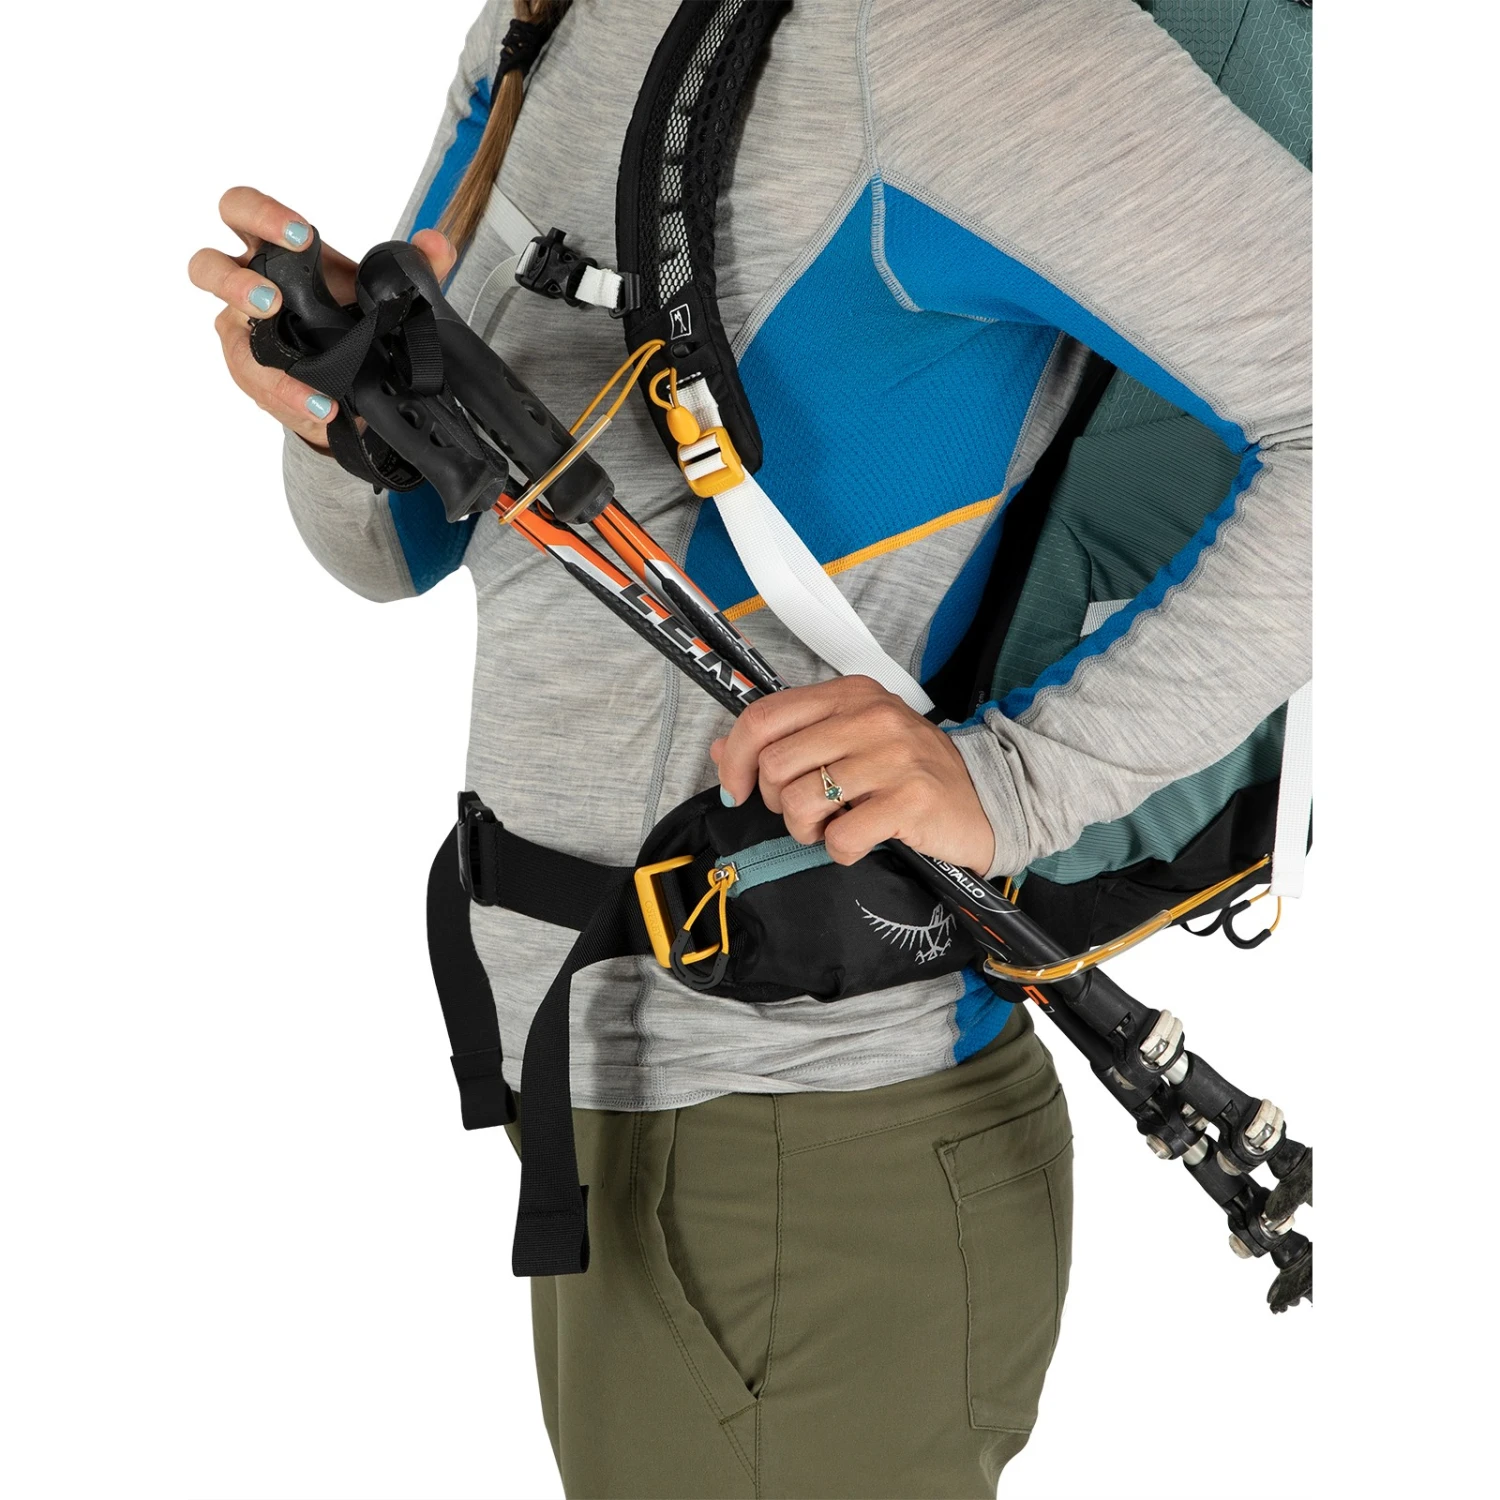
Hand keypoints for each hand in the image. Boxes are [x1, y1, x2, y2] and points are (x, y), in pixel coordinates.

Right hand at [188, 186, 455, 446]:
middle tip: (273, 300)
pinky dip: (292, 397)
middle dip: (236, 281)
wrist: (345, 370)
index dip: (262, 215)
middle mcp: (244, 285)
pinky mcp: (252, 374)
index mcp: (270, 250)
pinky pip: (259, 385)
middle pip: (206, 265)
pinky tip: (322, 407)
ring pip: (225, 334)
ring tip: (300, 370)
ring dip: (258, 354)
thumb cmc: (345, 311)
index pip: (242, 211)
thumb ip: (413, 266)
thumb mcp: (378, 288)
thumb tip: (438, 246)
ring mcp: (241, 331)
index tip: (302, 234)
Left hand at [710, 676, 995, 872]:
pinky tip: (861, 841)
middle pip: (775, 766)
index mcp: (849, 694)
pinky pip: (839, 838)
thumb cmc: (911, 772)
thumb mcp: (851, 739)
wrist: (989, 797)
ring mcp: (892, 757)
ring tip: (835, 826)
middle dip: (777, 802)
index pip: (763, 718)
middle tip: (808, 811)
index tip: (738, 790)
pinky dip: (841, 851)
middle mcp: (870, 717)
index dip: (736, 760)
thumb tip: (723, 749)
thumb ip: (789, 738)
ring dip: (808, 830)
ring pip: (799, 804)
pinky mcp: (909, 800)